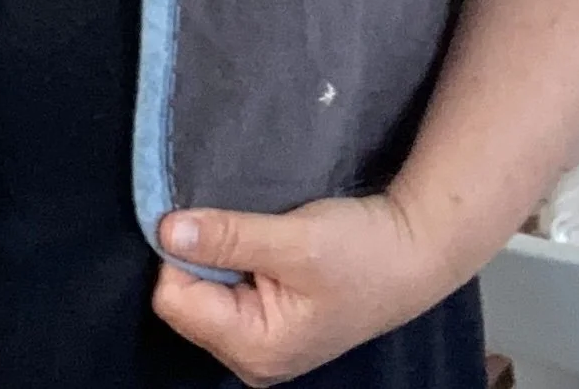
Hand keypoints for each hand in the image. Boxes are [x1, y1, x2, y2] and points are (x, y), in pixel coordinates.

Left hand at [153, 194, 456, 386]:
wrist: (412, 253)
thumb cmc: (360, 251)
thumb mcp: (293, 239)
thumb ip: (229, 237)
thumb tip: (166, 230)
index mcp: (254, 349)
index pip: (175, 299)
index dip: (183, 253)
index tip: (215, 220)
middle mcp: (249, 357)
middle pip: (183, 299)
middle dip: (200, 255)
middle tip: (240, 224)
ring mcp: (258, 343)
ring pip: (200, 291)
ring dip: (218, 255)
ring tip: (257, 234)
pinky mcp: (267, 322)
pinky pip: (223, 289)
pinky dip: (233, 260)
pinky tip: (260, 244)